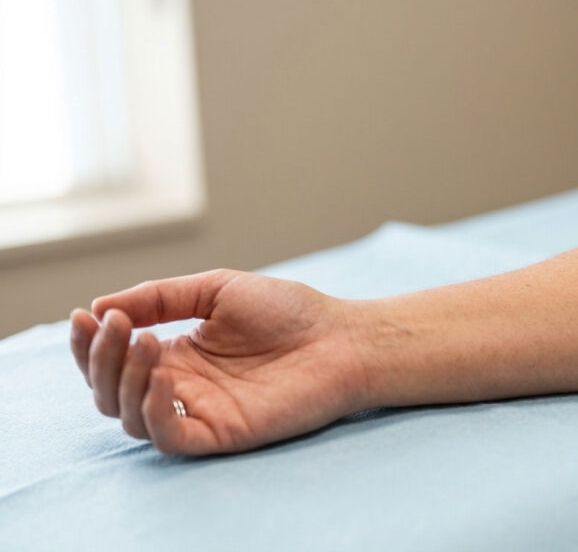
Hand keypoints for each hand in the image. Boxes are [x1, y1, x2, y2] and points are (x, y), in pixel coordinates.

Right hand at [70, 269, 369, 455]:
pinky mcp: (222, 433)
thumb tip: (99, 307)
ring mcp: (200, 412)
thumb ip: (159, 298)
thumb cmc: (289, 312)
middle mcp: (182, 386)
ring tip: (146, 342)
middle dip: (99, 359)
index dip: (90, 343)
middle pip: (111, 391)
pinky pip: (170, 438)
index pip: (113, 360)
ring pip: (130, 418)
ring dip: (123, 381)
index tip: (85, 315)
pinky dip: (154, 412)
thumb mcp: (215, 290)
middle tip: (117, 326)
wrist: (340, 336)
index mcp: (177, 354)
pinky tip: (163, 379)